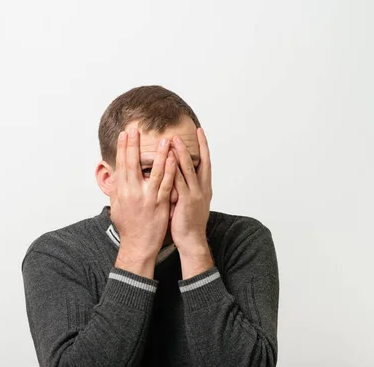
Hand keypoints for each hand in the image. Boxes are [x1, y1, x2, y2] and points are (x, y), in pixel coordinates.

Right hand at [110, 128, 176, 276]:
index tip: (124, 134)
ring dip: (158, 154)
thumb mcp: (116, 207)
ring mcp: (147, 198)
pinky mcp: (160, 204)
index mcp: (122, 192)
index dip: (122, 148)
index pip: (121, 165)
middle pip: (132, 164)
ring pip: (153, 172)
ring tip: (163, 139)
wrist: (137, 246)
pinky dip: (170, 171)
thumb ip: (117, 190)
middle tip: (135, 129)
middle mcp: (132, 192)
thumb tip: (115, 175)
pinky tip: (173, 159)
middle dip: (133, 145)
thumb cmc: (128, 227)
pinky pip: (166, 184)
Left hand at [170, 128, 212, 260]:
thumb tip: (178, 175)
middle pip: (201, 161)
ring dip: (181, 153)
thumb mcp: (190, 202)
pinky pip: (179, 182)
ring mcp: (195, 194)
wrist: (192, 241)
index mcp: (204, 188)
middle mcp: (202, 188)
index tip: (200, 132)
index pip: (205, 162)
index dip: (203, 147)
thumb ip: (186, 187)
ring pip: (188, 169)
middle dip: (194, 145)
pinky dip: (173, 170)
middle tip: (189, 131)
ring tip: (174, 140)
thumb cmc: (188, 223)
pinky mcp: (186, 201)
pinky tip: (167, 161)